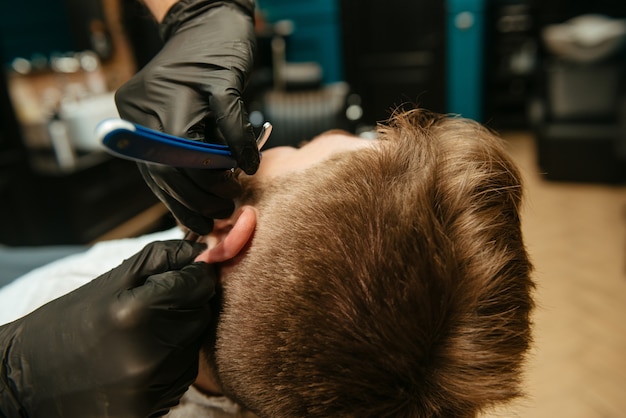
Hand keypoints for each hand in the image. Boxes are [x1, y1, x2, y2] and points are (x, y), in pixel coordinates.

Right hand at [0, 240, 214, 416]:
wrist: (27, 380)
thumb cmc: (69, 322)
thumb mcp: (109, 280)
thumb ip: (159, 259)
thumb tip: (198, 251)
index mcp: (135, 312)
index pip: (196, 285)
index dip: (194, 276)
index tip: (186, 275)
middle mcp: (147, 354)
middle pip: (199, 316)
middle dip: (186, 306)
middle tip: (157, 307)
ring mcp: (148, 387)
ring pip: (192, 348)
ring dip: (178, 337)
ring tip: (143, 336)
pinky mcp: (147, 410)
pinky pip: (180, 378)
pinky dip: (170, 365)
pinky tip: (141, 360)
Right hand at [115, 0, 256, 233]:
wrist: (200, 21)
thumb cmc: (219, 46)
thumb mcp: (232, 84)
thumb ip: (236, 129)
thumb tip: (244, 167)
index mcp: (163, 103)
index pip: (180, 162)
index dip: (205, 186)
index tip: (229, 199)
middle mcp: (140, 114)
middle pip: (163, 173)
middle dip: (194, 199)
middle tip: (221, 214)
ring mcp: (136, 118)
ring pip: (155, 173)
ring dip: (181, 199)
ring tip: (207, 217)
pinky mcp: (139, 120)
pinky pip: (155, 161)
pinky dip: (174, 181)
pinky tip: (190, 199)